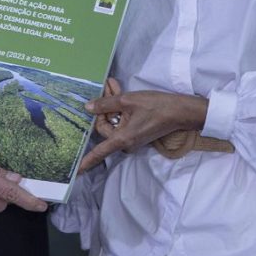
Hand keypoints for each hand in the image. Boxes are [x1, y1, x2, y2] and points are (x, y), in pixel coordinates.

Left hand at [79, 78, 207, 172]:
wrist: (180, 110)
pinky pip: (122, 121)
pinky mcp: (137, 132)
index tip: (75, 171)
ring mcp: (132, 138)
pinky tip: (118, 90)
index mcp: (122, 138)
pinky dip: (120, 107)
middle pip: (104, 126)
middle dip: (103, 106)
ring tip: (112, 84)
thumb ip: (106, 104)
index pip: (100, 152)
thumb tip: (88, 108)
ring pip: (113, 120)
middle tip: (106, 86)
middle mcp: (126, 142)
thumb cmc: (155, 106)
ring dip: (112, 103)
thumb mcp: (128, 101)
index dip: (87, 161)